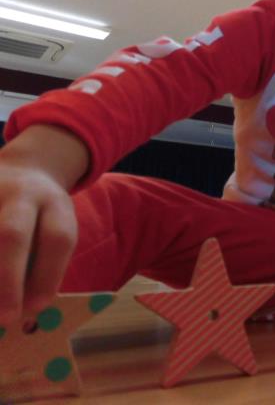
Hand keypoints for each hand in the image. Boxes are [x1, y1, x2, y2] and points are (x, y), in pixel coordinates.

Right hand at [0, 125, 87, 323]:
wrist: (23, 168)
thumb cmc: (39, 216)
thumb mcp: (54, 228)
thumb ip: (43, 263)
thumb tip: (23, 309)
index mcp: (54, 205)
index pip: (57, 239)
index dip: (48, 276)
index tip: (37, 308)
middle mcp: (20, 194)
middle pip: (12, 235)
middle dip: (7, 280)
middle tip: (5, 317)